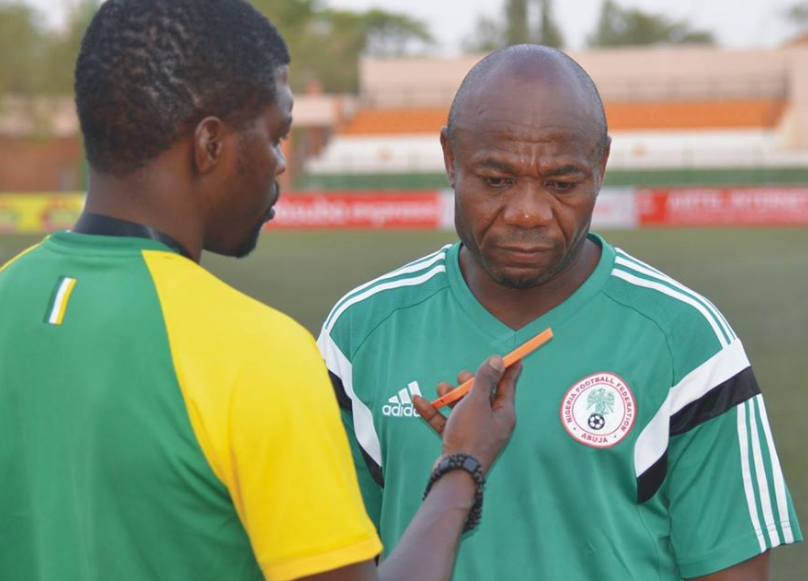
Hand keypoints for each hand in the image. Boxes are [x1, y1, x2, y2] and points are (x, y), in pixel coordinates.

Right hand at [413, 356, 521, 472]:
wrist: (455, 474)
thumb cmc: (470, 436)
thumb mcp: (476, 402)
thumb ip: (485, 380)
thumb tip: (498, 361)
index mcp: (503, 413)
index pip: (508, 385)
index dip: (508, 369)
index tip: (514, 356)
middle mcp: (492, 422)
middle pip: (483, 396)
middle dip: (469, 384)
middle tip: (462, 377)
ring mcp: (474, 432)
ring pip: (462, 407)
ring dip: (450, 396)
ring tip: (440, 389)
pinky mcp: (458, 441)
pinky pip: (446, 421)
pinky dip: (434, 412)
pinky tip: (418, 401)